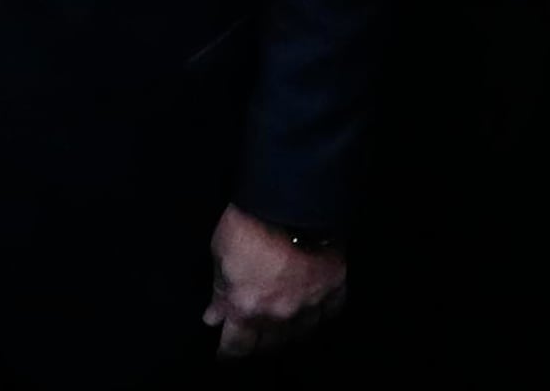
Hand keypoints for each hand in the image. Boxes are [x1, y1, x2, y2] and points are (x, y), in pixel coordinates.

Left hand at [203, 208, 348, 359]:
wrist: (291, 197)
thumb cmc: (248, 223)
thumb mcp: (220, 255)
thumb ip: (219, 290)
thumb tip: (214, 315)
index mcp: (247, 308)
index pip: (235, 347)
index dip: (227, 352)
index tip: (224, 351)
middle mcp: (280, 314)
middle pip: (269, 345)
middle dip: (258, 341)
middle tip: (252, 333)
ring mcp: (310, 302)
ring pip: (301, 334)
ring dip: (288, 330)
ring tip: (281, 321)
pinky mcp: (334, 285)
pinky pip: (330, 311)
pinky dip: (320, 312)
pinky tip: (312, 306)